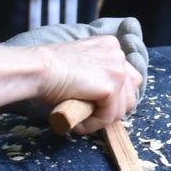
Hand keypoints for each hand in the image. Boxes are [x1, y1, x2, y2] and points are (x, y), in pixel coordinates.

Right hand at [3, 18, 147, 124]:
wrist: (39, 69)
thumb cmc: (49, 70)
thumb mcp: (79, 66)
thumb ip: (94, 74)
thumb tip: (98, 95)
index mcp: (109, 45)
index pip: (126, 75)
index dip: (114, 95)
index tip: (96, 105)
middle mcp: (117, 53)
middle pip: (131, 90)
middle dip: (114, 106)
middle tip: (93, 115)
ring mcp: (117, 69)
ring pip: (123, 106)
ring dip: (104, 118)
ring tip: (83, 120)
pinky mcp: (112, 86)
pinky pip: (110, 116)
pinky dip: (95, 124)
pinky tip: (79, 123)